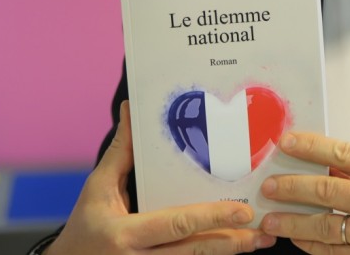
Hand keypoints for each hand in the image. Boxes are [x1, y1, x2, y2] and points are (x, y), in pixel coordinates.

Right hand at [46, 101, 276, 254]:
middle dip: (233, 242)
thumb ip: (122, 151)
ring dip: (231, 252)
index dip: (212, 218)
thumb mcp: (98, 187)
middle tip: (264, 230)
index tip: (243, 211)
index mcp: (127, 233)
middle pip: (195, 251)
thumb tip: (133, 109)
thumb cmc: (84, 225)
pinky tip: (239, 248)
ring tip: (262, 239)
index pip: (178, 224)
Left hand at [258, 132, 349, 253]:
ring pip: (324, 226)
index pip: (344, 154)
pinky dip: (310, 246)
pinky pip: (333, 252)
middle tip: (269, 185)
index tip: (287, 143)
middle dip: (291, 187)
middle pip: (327, 191)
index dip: (311, 147)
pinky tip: (296, 239)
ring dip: (292, 222)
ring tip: (271, 219)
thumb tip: (328, 165)